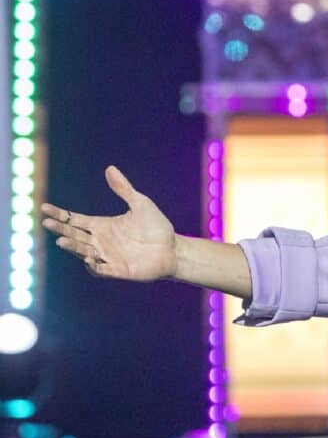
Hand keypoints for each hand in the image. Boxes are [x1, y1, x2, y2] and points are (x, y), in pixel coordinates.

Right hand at [40, 165, 177, 280]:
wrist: (173, 248)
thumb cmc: (156, 226)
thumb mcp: (140, 203)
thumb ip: (123, 189)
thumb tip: (110, 168)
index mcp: (102, 225)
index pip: (74, 219)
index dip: (59, 214)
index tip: (44, 208)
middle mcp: (101, 241)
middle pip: (74, 234)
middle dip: (60, 229)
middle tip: (47, 223)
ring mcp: (107, 256)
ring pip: (82, 251)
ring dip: (72, 246)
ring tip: (62, 240)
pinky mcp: (117, 269)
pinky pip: (99, 269)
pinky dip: (92, 264)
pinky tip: (88, 257)